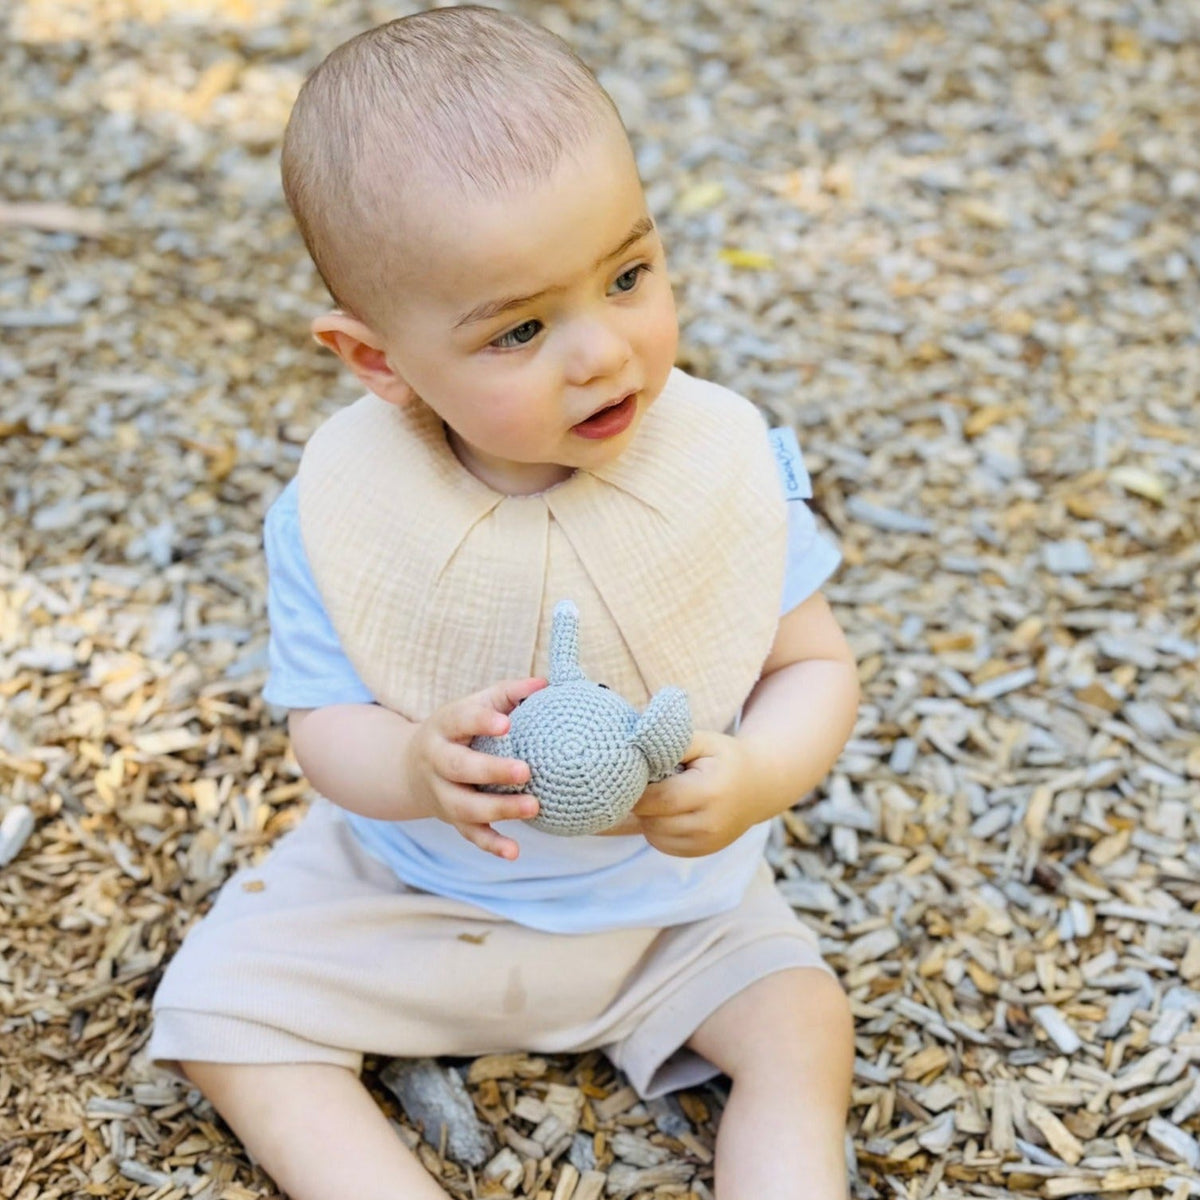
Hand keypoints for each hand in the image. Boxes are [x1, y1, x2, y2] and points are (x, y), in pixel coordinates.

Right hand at [403, 677, 546, 860]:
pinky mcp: (452, 819)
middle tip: (525, 771)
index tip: (506, 723)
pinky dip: (491, 844)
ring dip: (498, 809)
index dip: (481, 721)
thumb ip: (509, 693)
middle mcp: (437, 761)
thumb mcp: (475, 704)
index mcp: (444, 727)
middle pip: (459, 767)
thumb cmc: (460, 729)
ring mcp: (442, 794)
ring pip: (464, 805)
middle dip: (491, 771)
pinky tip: (514, 851)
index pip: (460, 720)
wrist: (411, 768)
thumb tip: (545, 683)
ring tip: (533, 807)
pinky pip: (470, 834)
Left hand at [616, 731, 758, 856]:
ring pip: (653, 835)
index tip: (632, 774)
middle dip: (640, 803)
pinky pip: (662, 845)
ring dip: (647, 817)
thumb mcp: (704, 742)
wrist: (759, 787)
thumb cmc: (726, 759)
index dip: (637, 789)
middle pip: (652, 820)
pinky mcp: (701, 852)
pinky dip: (656, 829)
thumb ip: (672, 745)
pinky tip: (668, 811)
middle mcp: (708, 824)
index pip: (657, 799)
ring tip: (660, 795)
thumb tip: (638, 752)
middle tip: (645, 783)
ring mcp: (706, 843)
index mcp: (709, 792)